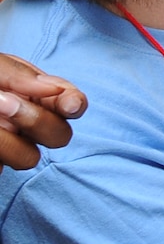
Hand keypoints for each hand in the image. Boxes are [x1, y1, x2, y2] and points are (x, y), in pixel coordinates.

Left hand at [0, 54, 85, 169]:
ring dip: (6, 142)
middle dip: (35, 120)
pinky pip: (0, 169)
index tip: (69, 104)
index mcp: (37, 96)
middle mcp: (28, 123)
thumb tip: (53, 89)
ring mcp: (12, 145)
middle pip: (59, 136)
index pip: (72, 104)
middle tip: (1, 102)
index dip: (76, 104)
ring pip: (29, 158)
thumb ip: (19, 74)